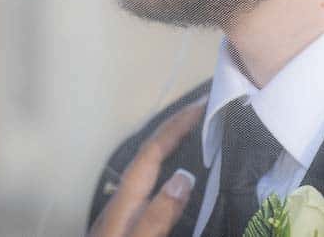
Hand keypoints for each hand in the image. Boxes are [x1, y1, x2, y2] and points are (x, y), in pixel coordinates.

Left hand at [89, 98, 204, 236]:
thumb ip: (158, 214)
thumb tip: (184, 177)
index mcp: (126, 197)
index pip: (153, 150)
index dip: (177, 125)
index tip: (201, 105)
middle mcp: (123, 196)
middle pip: (149, 151)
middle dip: (173, 127)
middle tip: (200, 109)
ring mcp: (122, 207)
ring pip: (149, 165)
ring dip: (170, 144)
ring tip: (192, 132)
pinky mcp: (124, 219)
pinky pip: (150, 180)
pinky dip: (165, 165)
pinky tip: (173, 173)